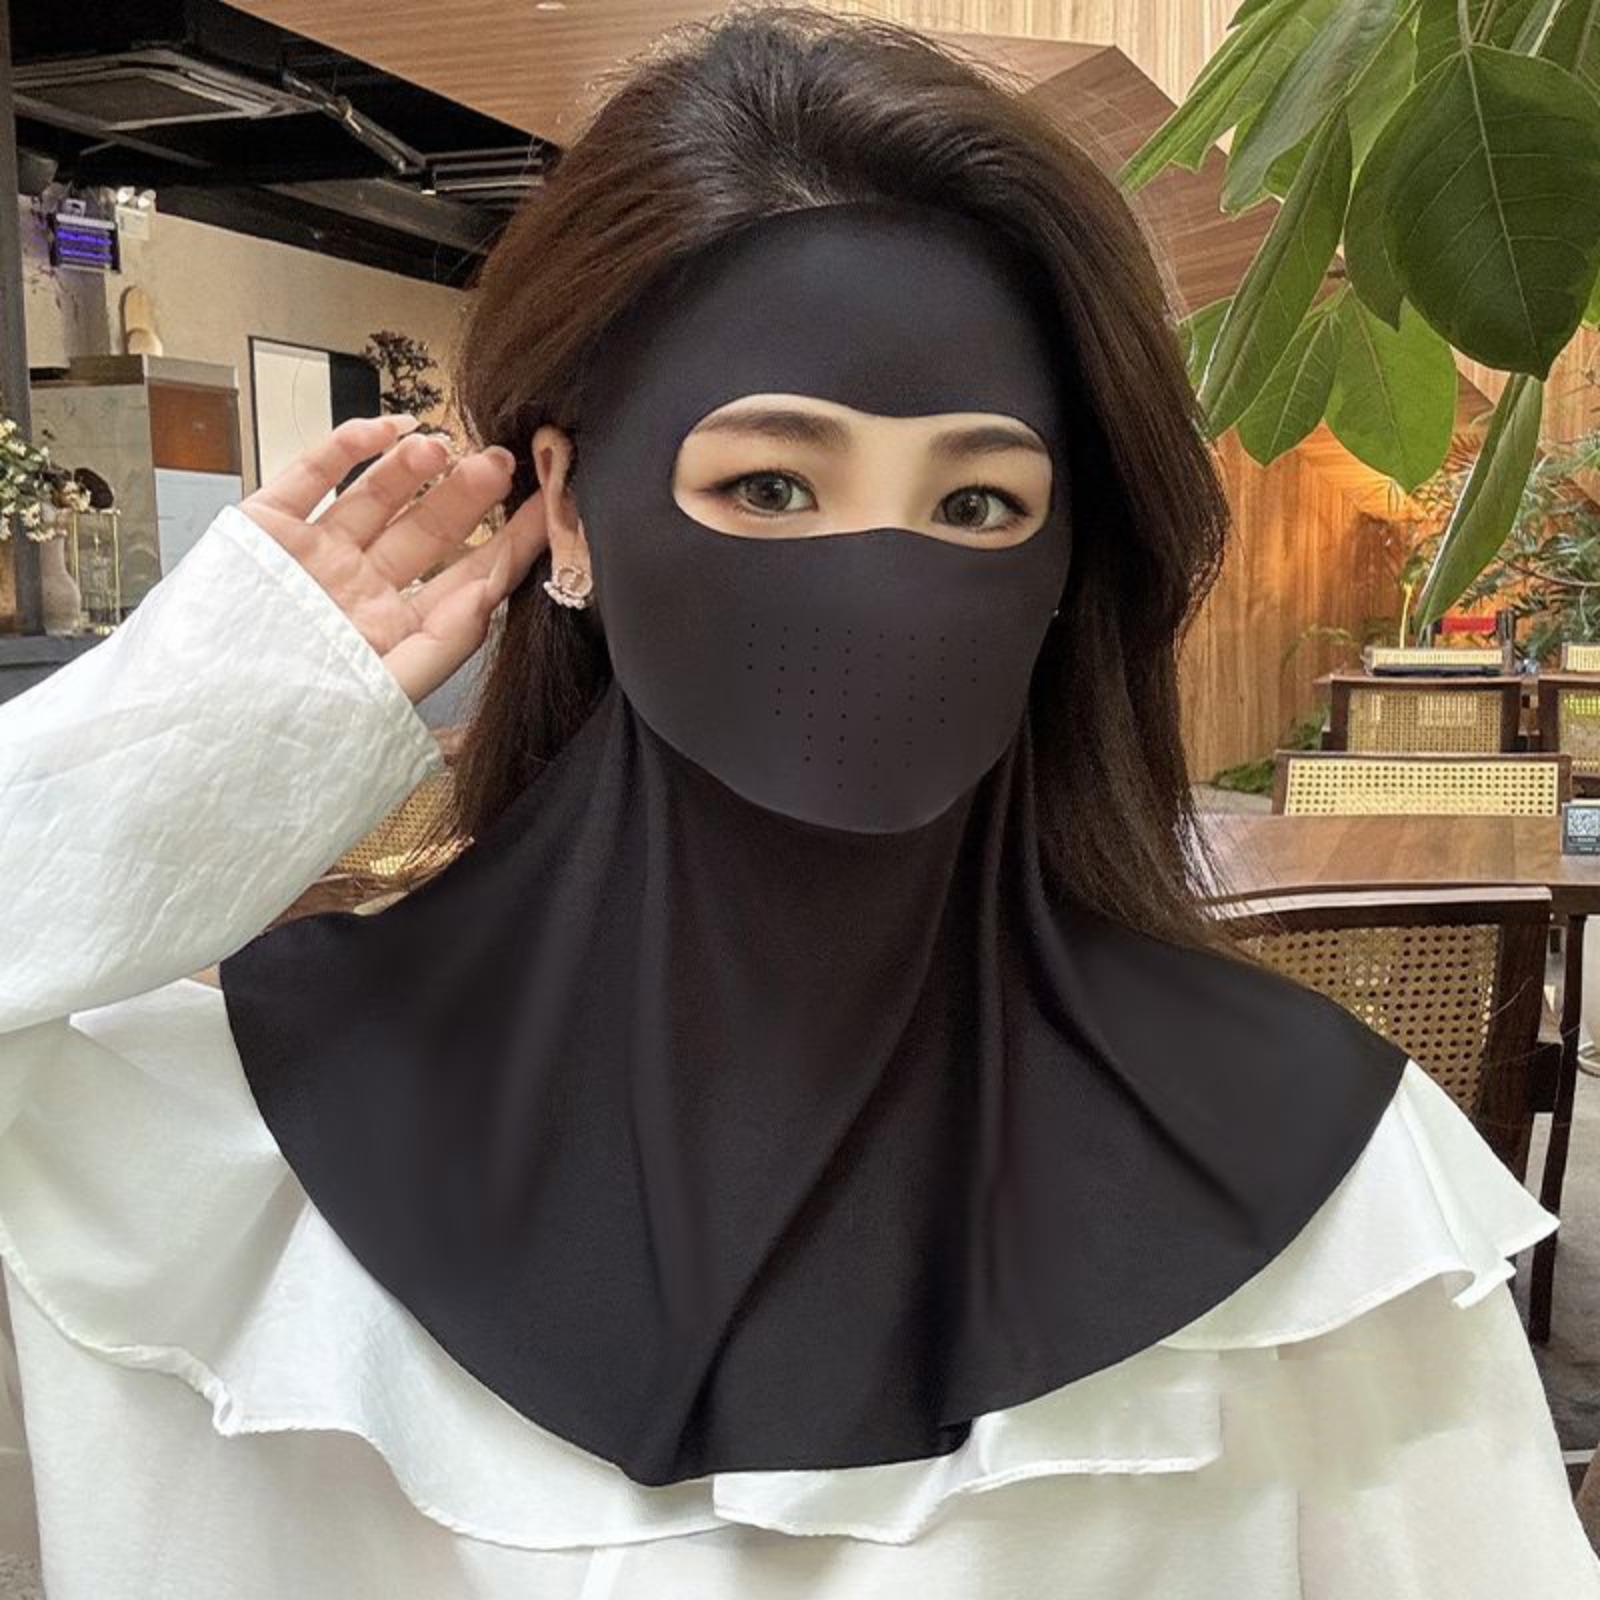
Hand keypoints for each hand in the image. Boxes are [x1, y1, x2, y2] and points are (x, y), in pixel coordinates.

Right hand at [239, 414, 547, 704]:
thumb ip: (446, 638)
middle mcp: (360, 588)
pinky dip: (348, 447)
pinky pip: (312, 476)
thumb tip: (495, 588)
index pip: (466, 579)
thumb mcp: (389, 687)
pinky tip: (388, 430)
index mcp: (395, 630)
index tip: (551, 506)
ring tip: (443, 447)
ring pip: (375, 496)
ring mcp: (314, 555)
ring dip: (413, 467)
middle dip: (467, 495)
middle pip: (426, 530)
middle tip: (501, 463)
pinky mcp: (266, 528)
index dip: (510, 542)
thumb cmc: (296, 720)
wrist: (201, 723)